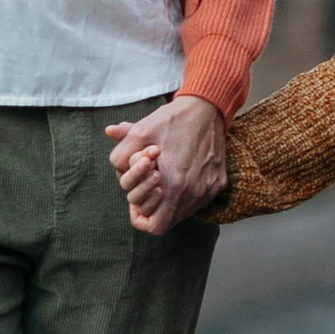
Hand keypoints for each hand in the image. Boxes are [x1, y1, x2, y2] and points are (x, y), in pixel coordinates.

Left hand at [106, 90, 230, 236]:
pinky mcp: (219, 183)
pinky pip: (199, 200)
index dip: (141, 216)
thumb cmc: (172, 120)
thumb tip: (115, 166)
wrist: (207, 107)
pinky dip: (187, 192)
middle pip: (168, 222)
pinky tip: (183, 172)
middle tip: (149, 185)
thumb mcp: (140, 132)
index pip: (154, 226)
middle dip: (153, 206)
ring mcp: (209, 189)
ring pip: (184, 212)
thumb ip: (121, 154)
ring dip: (171, 200)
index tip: (137, 200)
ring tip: (165, 176)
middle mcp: (194, 192)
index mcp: (174, 185)